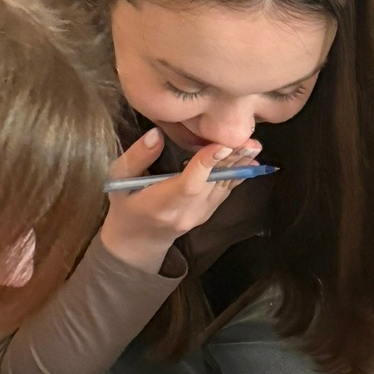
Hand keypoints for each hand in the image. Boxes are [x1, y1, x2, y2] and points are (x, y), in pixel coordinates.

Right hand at [100, 130, 260, 272]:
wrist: (136, 239)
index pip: (188, 185)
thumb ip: (138, 157)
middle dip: (231, 161)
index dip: (206, 165)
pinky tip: (249, 159)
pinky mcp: (207, 214)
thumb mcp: (119, 179)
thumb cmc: (125, 204)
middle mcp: (185, 213)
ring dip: (239, 166)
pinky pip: (225, 192)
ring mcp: (199, 216)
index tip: (222, 145)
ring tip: (254, 146)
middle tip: (249, 141)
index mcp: (160, 204)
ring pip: (223, 188)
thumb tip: (156, 134)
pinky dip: (238, 175)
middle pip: (212, 184)